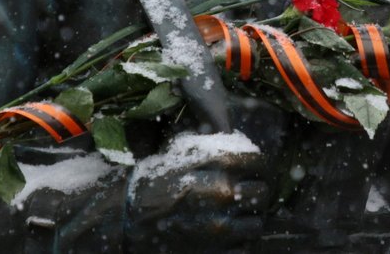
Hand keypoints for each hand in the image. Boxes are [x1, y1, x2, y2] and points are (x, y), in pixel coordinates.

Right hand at [126, 140, 270, 250]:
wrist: (126, 220)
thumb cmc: (153, 184)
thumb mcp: (182, 154)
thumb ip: (215, 150)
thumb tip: (241, 145)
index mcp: (218, 166)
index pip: (259, 162)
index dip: (260, 167)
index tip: (255, 171)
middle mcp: (224, 195)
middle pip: (263, 193)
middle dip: (257, 192)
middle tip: (247, 195)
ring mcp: (221, 227)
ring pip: (257, 224)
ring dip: (249, 220)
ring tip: (237, 218)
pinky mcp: (215, 253)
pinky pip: (244, 248)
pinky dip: (238, 243)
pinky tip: (226, 236)